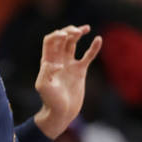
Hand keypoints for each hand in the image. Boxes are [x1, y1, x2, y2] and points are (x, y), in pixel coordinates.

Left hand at [33, 25, 101, 139]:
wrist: (61, 113)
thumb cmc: (50, 101)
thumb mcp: (43, 86)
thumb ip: (46, 72)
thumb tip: (57, 64)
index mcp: (47, 61)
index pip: (51, 41)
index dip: (57, 35)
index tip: (65, 36)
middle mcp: (58, 60)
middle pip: (62, 39)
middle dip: (69, 31)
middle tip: (77, 31)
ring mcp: (69, 64)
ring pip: (73, 44)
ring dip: (78, 34)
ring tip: (85, 28)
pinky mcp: (80, 71)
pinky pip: (87, 56)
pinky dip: (93, 48)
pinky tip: (98, 39)